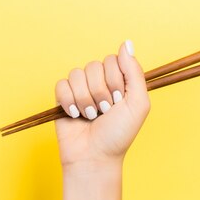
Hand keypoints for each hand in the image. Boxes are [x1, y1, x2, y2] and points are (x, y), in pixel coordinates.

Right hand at [54, 40, 150, 169]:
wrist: (94, 157)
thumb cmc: (118, 134)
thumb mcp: (138, 103)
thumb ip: (134, 72)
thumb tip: (126, 43)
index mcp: (119, 80)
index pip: (113, 60)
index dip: (115, 80)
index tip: (119, 100)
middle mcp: (100, 82)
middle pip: (94, 66)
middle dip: (100, 92)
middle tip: (105, 111)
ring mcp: (81, 89)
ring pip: (77, 75)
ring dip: (85, 99)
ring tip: (91, 116)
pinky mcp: (63, 97)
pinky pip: (61, 84)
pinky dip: (69, 101)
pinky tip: (75, 115)